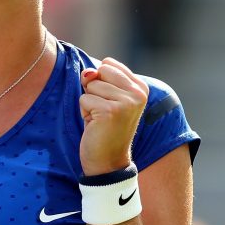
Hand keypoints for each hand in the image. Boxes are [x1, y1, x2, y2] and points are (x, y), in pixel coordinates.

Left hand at [79, 58, 148, 175]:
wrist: (108, 160)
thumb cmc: (104, 126)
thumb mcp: (104, 97)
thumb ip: (97, 78)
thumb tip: (88, 73)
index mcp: (140, 87)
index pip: (108, 64)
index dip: (100, 81)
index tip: (109, 101)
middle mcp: (138, 93)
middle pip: (100, 71)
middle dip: (94, 90)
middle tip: (103, 111)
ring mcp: (126, 102)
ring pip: (91, 85)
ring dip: (89, 103)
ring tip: (100, 119)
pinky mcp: (111, 111)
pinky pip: (84, 99)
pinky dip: (84, 112)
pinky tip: (95, 125)